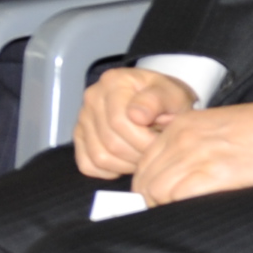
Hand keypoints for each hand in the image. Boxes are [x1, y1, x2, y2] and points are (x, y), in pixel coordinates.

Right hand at [72, 66, 196, 180]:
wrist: (158, 101)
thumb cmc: (166, 99)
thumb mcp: (172, 94)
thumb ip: (157, 101)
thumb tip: (136, 116)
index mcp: (113, 82)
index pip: (119, 122)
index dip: (145, 140)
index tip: (162, 142)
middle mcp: (92, 97)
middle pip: (110, 142)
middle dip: (139, 155)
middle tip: (155, 152)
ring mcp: (83, 118)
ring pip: (99, 157)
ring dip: (127, 165)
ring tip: (143, 156)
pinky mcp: (80, 136)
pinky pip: (88, 165)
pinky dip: (109, 170)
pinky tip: (127, 161)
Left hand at [134, 98, 252, 206]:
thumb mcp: (208, 126)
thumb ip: (185, 143)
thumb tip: (171, 172)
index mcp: (176, 127)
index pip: (143, 164)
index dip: (145, 186)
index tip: (153, 200)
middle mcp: (180, 139)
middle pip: (145, 179)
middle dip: (150, 201)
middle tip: (164, 213)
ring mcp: (196, 155)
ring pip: (157, 190)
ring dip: (163, 207)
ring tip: (178, 215)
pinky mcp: (215, 173)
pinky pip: (179, 196)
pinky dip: (179, 208)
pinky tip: (191, 212)